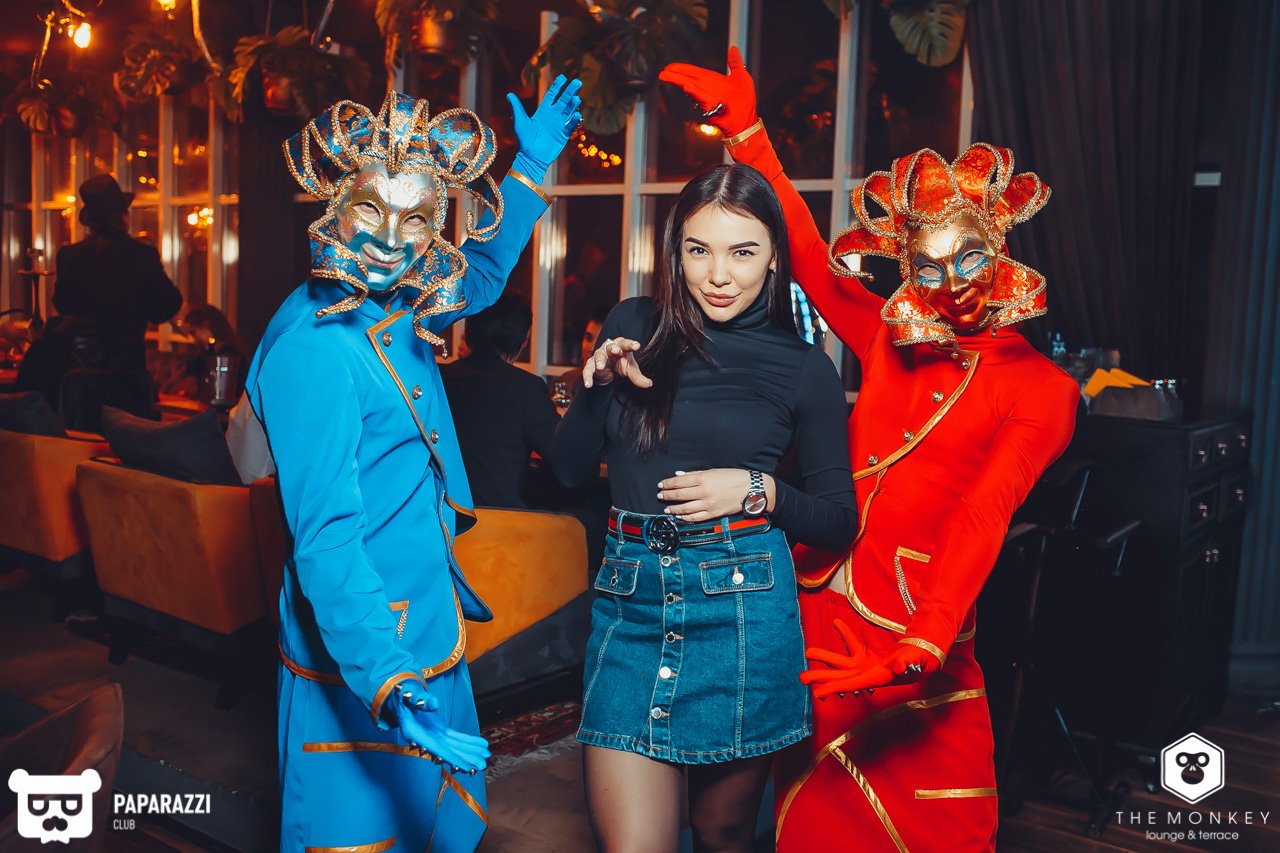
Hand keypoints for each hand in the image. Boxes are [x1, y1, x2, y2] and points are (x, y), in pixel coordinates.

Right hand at [392, 686, 490, 773]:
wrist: (400, 697)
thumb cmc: (403, 696)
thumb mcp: (408, 695)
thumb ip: (419, 700)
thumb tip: (433, 704)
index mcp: (415, 732)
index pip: (435, 748)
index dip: (451, 757)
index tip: (465, 766)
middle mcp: (425, 738)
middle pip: (447, 751)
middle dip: (464, 758)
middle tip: (482, 766)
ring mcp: (434, 735)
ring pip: (453, 746)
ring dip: (469, 752)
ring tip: (485, 758)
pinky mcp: (440, 731)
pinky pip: (455, 738)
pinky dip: (468, 741)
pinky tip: (480, 745)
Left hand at [507, 74, 582, 181]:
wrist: (531, 157)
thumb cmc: (524, 140)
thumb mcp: (520, 121)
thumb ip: (517, 108)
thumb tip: (509, 94)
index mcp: (543, 111)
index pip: (552, 95)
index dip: (558, 86)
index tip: (563, 77)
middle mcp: (552, 116)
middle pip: (563, 100)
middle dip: (570, 91)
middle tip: (577, 81)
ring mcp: (559, 125)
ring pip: (569, 111)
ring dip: (573, 105)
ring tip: (577, 98)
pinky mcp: (563, 135)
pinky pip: (570, 126)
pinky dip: (574, 121)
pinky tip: (577, 115)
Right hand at [583, 337, 651, 389]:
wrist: (608, 369)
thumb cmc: (620, 363)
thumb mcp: (630, 370)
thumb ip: (638, 377)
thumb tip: (649, 384)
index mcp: (621, 346)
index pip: (626, 343)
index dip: (631, 344)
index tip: (636, 346)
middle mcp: (609, 348)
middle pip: (610, 346)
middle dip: (613, 348)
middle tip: (616, 350)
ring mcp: (599, 355)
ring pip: (598, 355)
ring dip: (599, 360)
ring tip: (600, 366)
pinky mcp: (591, 364)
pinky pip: (588, 369)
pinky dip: (588, 377)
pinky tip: (588, 384)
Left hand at [657, 468, 769, 522]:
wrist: (752, 489)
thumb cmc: (734, 477)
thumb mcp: (714, 471)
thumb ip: (696, 474)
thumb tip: (679, 476)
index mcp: (704, 478)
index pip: (679, 482)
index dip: (668, 483)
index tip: (661, 485)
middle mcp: (704, 492)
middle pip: (679, 495)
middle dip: (667, 495)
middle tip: (660, 495)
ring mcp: (708, 504)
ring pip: (685, 508)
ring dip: (673, 508)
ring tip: (666, 508)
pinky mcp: (713, 514)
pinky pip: (696, 517)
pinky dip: (685, 518)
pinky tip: (680, 516)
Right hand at [658, 45, 757, 135]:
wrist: (747, 120)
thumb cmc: (745, 101)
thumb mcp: (742, 77)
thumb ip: (735, 63)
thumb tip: (732, 48)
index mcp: (712, 79)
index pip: (693, 71)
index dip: (681, 68)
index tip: (669, 67)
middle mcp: (707, 88)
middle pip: (688, 78)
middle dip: (675, 74)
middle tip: (662, 73)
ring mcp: (708, 97)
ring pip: (691, 87)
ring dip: (678, 81)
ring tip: (666, 76)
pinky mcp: (711, 107)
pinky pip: (702, 98)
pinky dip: (695, 92)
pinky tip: (686, 86)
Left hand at [800, 620, 940, 698]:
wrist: (924, 659)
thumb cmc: (921, 662)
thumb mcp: (916, 663)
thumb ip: (907, 663)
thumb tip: (896, 666)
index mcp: (876, 678)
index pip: (852, 684)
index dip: (834, 688)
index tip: (817, 692)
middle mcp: (866, 674)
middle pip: (840, 677)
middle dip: (821, 677)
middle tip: (801, 677)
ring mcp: (865, 666)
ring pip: (841, 662)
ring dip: (825, 657)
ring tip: (807, 652)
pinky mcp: (867, 657)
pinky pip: (852, 644)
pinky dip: (844, 634)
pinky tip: (835, 623)